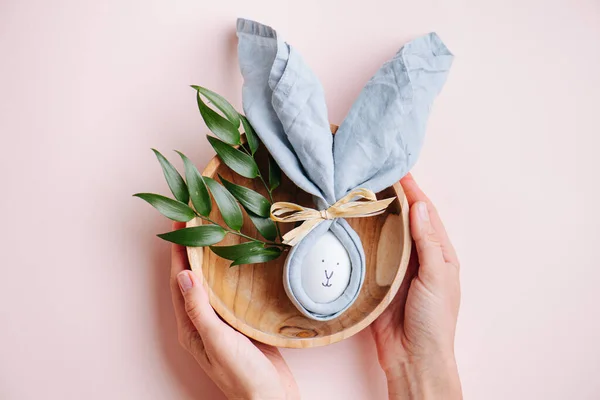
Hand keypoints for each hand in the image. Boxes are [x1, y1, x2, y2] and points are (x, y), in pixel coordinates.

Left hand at [170, 221, 299, 399]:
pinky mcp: (241, 322)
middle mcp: (202, 321)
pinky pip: (230, 292)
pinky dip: (230, 273)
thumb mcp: (218, 340)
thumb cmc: (243, 375)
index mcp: (190, 326)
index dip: (177, 251)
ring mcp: (222, 321)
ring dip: (210, 258)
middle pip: (192, 278)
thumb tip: (183, 275)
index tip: (177, 222)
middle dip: (190, 249)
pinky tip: (238, 260)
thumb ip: (200, 309)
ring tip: (214, 231)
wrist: (271, 397)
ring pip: (212, 282)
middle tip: (195, 219)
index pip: (179, 281)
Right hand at [371, 174, 461, 398]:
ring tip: (361, 193)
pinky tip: (352, 225)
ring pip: (386, 234)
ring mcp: (397, 268)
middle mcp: (419, 257)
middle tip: (375, 176)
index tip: (400, 170)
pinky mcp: (378, 280)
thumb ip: (428, 242)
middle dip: (394, 197)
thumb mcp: (438, 277)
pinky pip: (370, 253)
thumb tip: (420, 206)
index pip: (426, 214)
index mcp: (440, 254)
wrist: (412, 357)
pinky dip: (364, 237)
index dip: (415, 191)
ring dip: (377, 214)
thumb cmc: (434, 320)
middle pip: (405, 220)